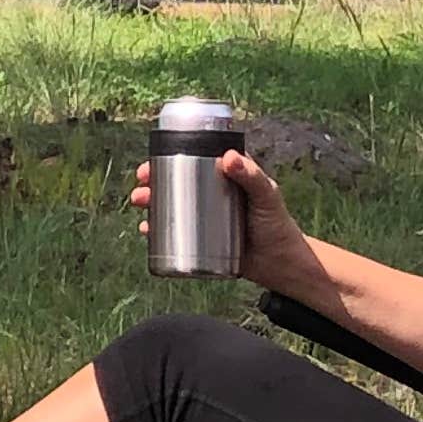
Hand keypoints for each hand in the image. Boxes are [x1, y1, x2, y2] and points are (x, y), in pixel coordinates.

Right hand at [123, 142, 307, 288]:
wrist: (281, 265)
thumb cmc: (278, 225)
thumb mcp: (266, 196)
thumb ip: (251, 176)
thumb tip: (228, 157)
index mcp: (227, 176)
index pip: (196, 159)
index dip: (172, 156)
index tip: (155, 160)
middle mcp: (213, 193)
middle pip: (178, 181)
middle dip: (154, 181)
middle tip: (142, 185)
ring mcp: (206, 217)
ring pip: (172, 205)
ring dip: (151, 202)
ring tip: (141, 205)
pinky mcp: (203, 239)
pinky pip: (175, 231)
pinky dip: (157, 229)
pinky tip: (147, 229)